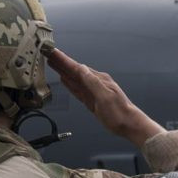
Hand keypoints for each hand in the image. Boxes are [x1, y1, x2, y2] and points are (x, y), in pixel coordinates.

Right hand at [47, 49, 164, 146]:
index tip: (54, 52)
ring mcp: (93, 91)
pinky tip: (65, 80)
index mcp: (99, 79)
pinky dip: (70, 84)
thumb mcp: (105, 96)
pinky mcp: (91, 100)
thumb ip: (92, 82)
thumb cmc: (120, 112)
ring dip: (63, 71)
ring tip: (53, 64)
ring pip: (74, 79)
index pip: (78, 68)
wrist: (128, 124)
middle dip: (61, 62)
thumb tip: (82, 69)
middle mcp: (95, 83)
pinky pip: (78, 89)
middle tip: (49, 54)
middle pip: (74, 71)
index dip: (64, 60)